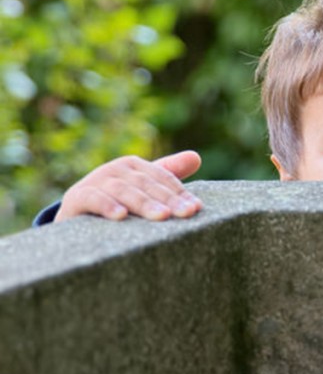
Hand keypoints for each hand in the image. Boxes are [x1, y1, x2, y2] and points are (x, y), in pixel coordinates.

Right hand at [54, 150, 203, 221]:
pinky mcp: (77, 197)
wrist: (74, 214)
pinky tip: (121, 216)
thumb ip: (168, 174)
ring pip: (123, 191)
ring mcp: (95, 181)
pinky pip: (93, 199)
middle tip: (186, 213)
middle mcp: (116, 169)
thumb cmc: (116, 200)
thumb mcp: (142, 188)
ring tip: (162, 216)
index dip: (180, 193)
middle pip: (146, 184)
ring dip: (143, 203)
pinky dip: (107, 206)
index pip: (162, 178)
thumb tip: (197, 157)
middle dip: (168, 199)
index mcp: (134, 166)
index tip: (196, 208)